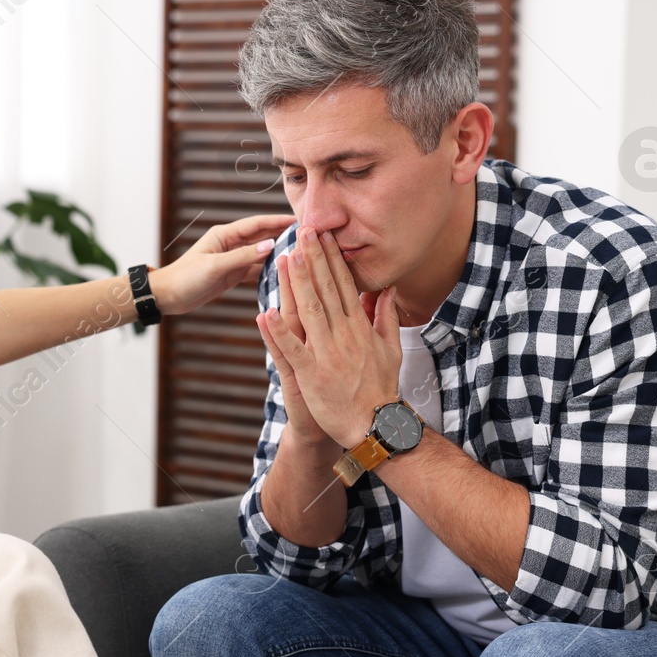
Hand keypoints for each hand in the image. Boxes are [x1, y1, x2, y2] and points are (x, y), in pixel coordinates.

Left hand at [149, 213, 295, 315]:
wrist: (168, 296)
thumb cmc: (186, 277)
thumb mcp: (215, 266)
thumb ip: (242, 256)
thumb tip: (271, 245)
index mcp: (224, 235)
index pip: (257, 224)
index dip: (278, 221)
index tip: (299, 220)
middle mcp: (230, 244)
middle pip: (262, 236)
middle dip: (283, 235)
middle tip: (307, 235)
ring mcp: (232, 259)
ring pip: (260, 254)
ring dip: (278, 253)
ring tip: (301, 253)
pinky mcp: (232, 274)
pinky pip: (255, 269)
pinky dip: (268, 270)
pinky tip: (283, 272)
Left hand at [256, 228, 400, 448]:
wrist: (374, 425)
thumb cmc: (380, 388)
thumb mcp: (392, 348)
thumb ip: (387, 317)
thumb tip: (388, 290)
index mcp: (359, 327)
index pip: (343, 286)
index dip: (332, 259)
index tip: (324, 237)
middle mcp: (343, 335)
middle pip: (325, 290)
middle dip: (313, 259)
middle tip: (304, 231)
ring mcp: (326, 354)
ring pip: (309, 311)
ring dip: (297, 283)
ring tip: (287, 256)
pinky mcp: (310, 374)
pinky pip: (291, 350)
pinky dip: (277, 332)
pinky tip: (265, 312)